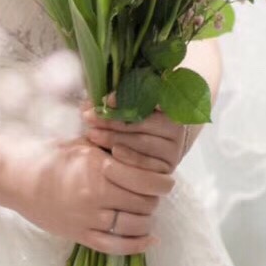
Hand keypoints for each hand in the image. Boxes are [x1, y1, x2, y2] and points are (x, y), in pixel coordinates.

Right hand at [7, 134, 173, 255]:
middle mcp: (97, 195)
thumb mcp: (85, 145)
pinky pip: (116, 246)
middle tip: (150, 193)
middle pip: (145, 203)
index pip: (146, 180)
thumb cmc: (51, 156)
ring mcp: (88, 219)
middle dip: (153, 199)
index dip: (162, 182)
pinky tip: (149, 239)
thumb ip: (113, 151)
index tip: (167, 180)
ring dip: (146, 219)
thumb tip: (145, 156)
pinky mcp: (80, 235)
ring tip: (144, 210)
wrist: (17, 177)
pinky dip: (137, 245)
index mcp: (99, 168)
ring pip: (135, 225)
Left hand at [81, 103, 196, 175]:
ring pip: (141, 142)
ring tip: (92, 134)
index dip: (126, 98)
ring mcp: (173, 149)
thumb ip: (118, 98)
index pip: (149, 98)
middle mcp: (176, 127)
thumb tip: (98, 101)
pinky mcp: (166, 168)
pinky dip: (127, 157)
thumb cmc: (138, 119)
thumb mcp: (129, 105)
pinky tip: (112, 152)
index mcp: (170, 104)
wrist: (157, 146)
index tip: (105, 100)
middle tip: (88, 117)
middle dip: (112, 119)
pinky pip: (145, 163)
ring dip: (113, 138)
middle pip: (141, 121)